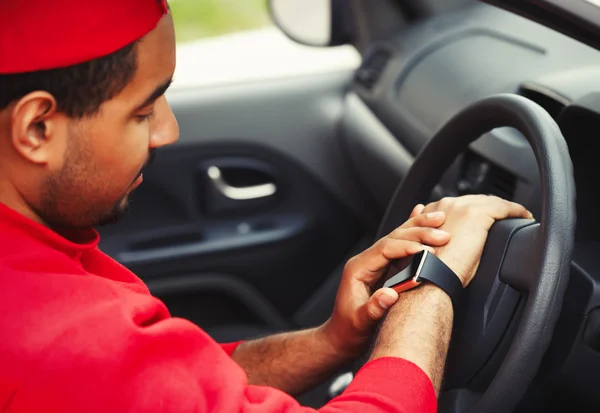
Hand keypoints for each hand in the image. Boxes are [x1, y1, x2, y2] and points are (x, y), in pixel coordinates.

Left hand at [320, 205, 450, 357]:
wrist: (341, 338)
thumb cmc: (348, 331)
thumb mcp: (359, 323)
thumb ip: (373, 309)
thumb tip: (390, 294)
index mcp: (358, 269)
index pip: (385, 249)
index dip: (407, 247)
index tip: (428, 249)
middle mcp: (366, 261)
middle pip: (394, 239)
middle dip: (419, 233)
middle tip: (443, 233)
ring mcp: (375, 263)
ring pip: (399, 239)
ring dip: (420, 228)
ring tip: (440, 218)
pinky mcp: (384, 268)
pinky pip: (400, 246)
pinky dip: (412, 233)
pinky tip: (420, 216)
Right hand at [422, 195, 532, 285]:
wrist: (432, 273)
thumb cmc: (432, 268)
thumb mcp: (433, 245)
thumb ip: (440, 235)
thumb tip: (451, 238)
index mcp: (434, 211)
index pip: (461, 203)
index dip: (477, 209)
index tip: (488, 218)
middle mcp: (446, 204)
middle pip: (476, 200)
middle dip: (492, 207)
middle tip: (506, 217)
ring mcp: (462, 207)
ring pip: (491, 202)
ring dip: (505, 208)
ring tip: (517, 217)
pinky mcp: (477, 214)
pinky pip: (505, 208)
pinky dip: (517, 211)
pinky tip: (525, 217)